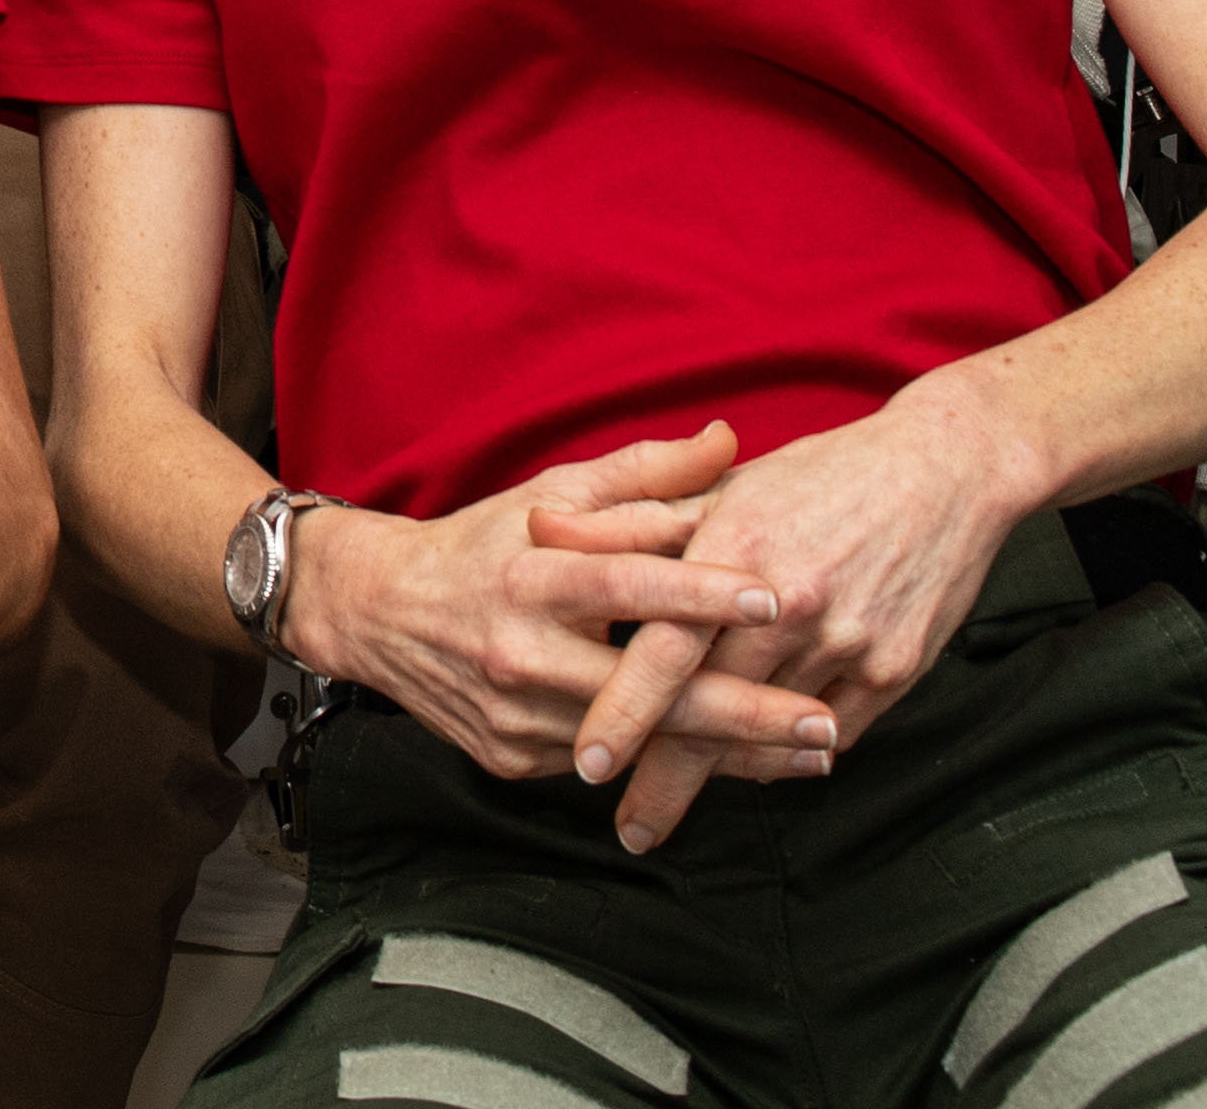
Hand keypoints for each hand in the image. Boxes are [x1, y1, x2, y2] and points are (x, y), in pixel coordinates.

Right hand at [282, 427, 826, 799]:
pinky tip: (739, 767)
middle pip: (646, 691)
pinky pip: (606, 766)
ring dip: (727, 755)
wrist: (380, 613)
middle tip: (827, 724)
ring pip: (636, 744)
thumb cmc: (485, 545)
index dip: (702, 590)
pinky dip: (671, 766)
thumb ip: (646, 475)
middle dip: (744, 713)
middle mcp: (520, 650)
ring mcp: (514, 715)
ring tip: (810, 753)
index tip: (778, 597)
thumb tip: (728, 440)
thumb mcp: (555, 496)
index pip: (628, 582)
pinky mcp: (511, 759)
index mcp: (533, 574)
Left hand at [533, 387, 1034, 853]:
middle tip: (630, 830)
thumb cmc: (820, 475)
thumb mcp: (724, 487)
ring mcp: (849, 641)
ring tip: (680, 802)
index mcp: (737, 550)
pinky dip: (790, 754)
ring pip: (771, 736)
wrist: (945, 470)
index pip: (664, 650)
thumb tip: (538, 528)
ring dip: (726, 770)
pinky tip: (760, 762)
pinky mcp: (896, 670)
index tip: (586, 764)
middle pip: (713, 713)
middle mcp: (791, 605)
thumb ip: (630, 520)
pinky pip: (832, 737)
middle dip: (666, 781)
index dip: (623, 713)